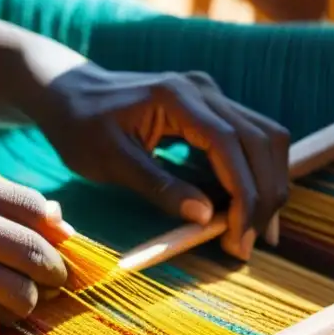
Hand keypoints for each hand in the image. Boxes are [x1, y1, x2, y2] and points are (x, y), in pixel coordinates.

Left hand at [29, 63, 289, 259]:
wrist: (66, 91)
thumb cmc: (79, 125)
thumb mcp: (109, 162)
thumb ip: (158, 187)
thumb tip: (206, 218)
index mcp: (176, 97)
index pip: (231, 144)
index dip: (245, 193)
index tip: (240, 237)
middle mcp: (202, 89)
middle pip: (262, 140)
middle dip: (264, 195)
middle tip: (249, 244)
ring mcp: (209, 94)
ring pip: (265, 137)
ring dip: (267, 183)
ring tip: (254, 231)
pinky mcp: (208, 106)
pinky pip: (249, 137)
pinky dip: (255, 172)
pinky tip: (246, 207)